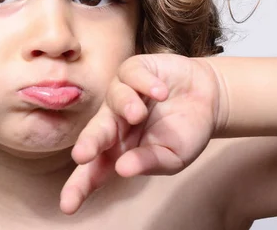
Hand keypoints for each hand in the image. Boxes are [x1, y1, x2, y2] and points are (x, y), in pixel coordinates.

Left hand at [60, 54, 222, 214]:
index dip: (80, 187)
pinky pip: (130, 74)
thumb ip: (149, 162)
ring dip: (125, 106)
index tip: (68, 206)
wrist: (208, 97)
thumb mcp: (172, 156)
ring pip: (113, 99)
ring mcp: (121, 94)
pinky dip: (145, 84)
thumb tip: (123, 169)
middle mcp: (113, 122)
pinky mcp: (133, 71)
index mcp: (118, 149)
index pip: (95, 170)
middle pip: (94, 133)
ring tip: (139, 114)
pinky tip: (160, 92)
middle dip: (88, 144)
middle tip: (82, 155)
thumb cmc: (184, 131)